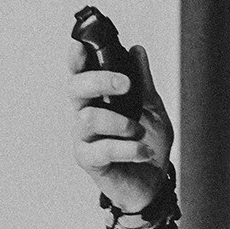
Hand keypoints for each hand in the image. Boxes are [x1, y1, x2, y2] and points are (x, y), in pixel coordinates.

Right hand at [68, 40, 173, 212]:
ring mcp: (83, 139)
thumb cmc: (147, 142)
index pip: (80, 73)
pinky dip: (128, 149)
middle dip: (100, 81)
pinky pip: (102, 150)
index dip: (76, 59)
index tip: (81, 46)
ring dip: (120, 122)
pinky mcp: (89, 161)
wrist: (154, 182)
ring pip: (88, 119)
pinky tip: (143, 151)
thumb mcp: (151, 107)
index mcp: (97, 98)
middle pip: (75, 88)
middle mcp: (85, 115)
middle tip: (126, 84)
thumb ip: (143, 81)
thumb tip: (136, 50)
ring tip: (140, 132)